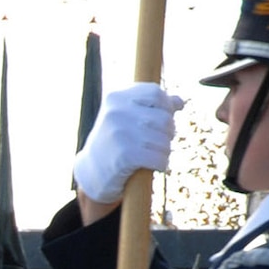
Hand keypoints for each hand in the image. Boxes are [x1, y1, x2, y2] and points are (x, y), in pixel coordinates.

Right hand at [73, 83, 184, 204]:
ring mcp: (118, 134)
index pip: (155, 94)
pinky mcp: (124, 156)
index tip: (162, 122)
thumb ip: (151, 107)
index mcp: (115, 98)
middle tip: (159, 144)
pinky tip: (155, 167)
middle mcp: (115, 112)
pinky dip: (162, 164)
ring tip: (155, 156)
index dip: (166, 107)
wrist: (90, 175)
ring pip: (163, 140)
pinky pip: (158, 158)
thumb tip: (179, 101)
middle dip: (167, 133)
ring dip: (165, 151)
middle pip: (164, 118)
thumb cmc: (114, 144)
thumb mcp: (127, 119)